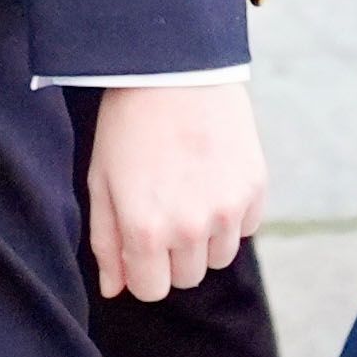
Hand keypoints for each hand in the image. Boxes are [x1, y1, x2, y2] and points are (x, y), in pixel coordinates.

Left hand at [86, 84, 264, 302]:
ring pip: (219, 256)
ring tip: (189, 190)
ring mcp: (227, 209)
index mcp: (145, 230)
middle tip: (164, 208)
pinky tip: (213, 176)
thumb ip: (107, 241)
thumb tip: (116, 289)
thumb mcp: (101, 181)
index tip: (140, 243)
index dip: (143, 269)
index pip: (152, 289)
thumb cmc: (128, 124)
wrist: (174, 68)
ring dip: (205, 236)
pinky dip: (232, 212)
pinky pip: (246, 226)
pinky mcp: (255, 188)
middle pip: (188, 277)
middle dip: (173, 253)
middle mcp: (190, 228)